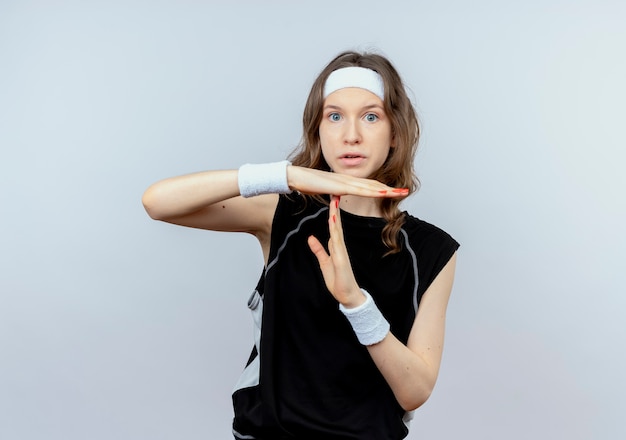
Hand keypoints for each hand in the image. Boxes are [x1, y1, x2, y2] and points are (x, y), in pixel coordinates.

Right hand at [289, 166, 407, 198]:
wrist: (294, 176)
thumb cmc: (306, 182)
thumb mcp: (324, 189)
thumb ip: (333, 191)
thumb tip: (338, 196)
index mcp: (345, 180)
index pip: (368, 184)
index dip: (382, 187)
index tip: (394, 191)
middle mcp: (348, 179)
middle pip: (373, 184)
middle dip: (390, 188)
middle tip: (405, 191)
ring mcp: (344, 181)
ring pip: (370, 186)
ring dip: (386, 190)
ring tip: (400, 192)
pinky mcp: (339, 185)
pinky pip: (359, 189)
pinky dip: (371, 191)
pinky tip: (381, 192)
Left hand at [307, 195, 366, 307]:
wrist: (349, 296)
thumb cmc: (339, 282)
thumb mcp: (324, 263)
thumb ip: (318, 250)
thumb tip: (311, 237)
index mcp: (336, 247)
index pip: (333, 226)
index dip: (332, 213)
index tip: (331, 200)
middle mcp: (340, 247)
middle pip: (336, 224)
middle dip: (335, 209)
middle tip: (334, 193)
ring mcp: (341, 252)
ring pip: (337, 230)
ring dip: (335, 215)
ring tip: (334, 201)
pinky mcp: (341, 258)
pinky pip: (337, 241)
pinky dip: (335, 230)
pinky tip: (333, 220)